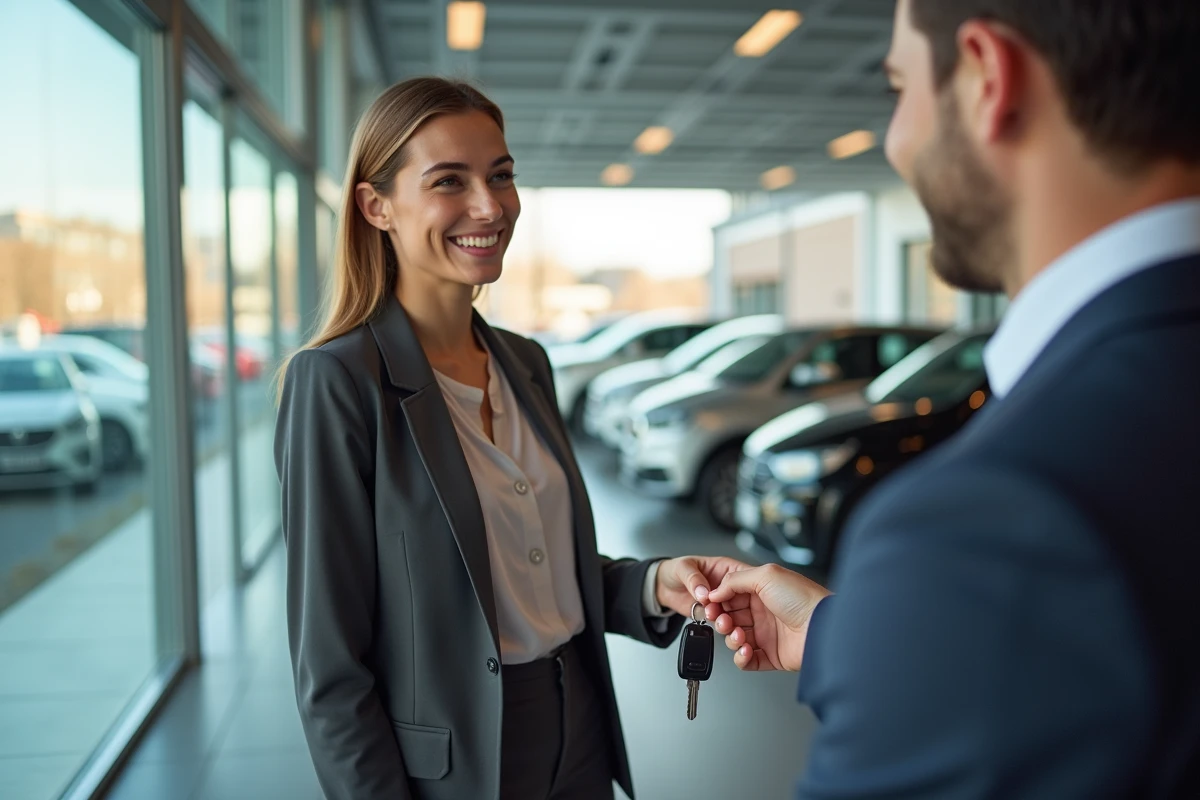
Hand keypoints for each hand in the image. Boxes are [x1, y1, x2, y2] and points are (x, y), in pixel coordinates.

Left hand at [654, 555, 750, 617]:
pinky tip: (711, 621)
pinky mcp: (714, 615)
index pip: (744, 575)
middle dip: (740, 607)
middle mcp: (727, 587)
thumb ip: (693, 578)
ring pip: (735, 613)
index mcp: (727, 568)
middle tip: (726, 609)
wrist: (662, 588)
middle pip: (744, 598)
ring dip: (727, 618)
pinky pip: (721, 623)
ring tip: (712, 615)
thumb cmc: (674, 570)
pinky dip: (719, 626)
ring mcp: (721, 602)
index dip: (748, 584)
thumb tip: (703, 592)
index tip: (744, 594)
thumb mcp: (683, 567)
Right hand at [703, 564, 831, 671]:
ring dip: (730, 638)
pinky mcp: (770, 655)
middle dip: (721, 619)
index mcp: (762, 590)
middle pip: (729, 616)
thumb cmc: (803, 599)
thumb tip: (716, 591)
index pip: (730, 594)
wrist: (823, 628)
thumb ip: (735, 579)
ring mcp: (767, 634)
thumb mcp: (766, 575)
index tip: (708, 603)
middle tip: (723, 620)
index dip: (717, 599)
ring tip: (740, 636)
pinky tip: (745, 650)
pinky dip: (741, 658)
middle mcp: (763, 611)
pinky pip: (746, 660)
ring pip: (734, 638)